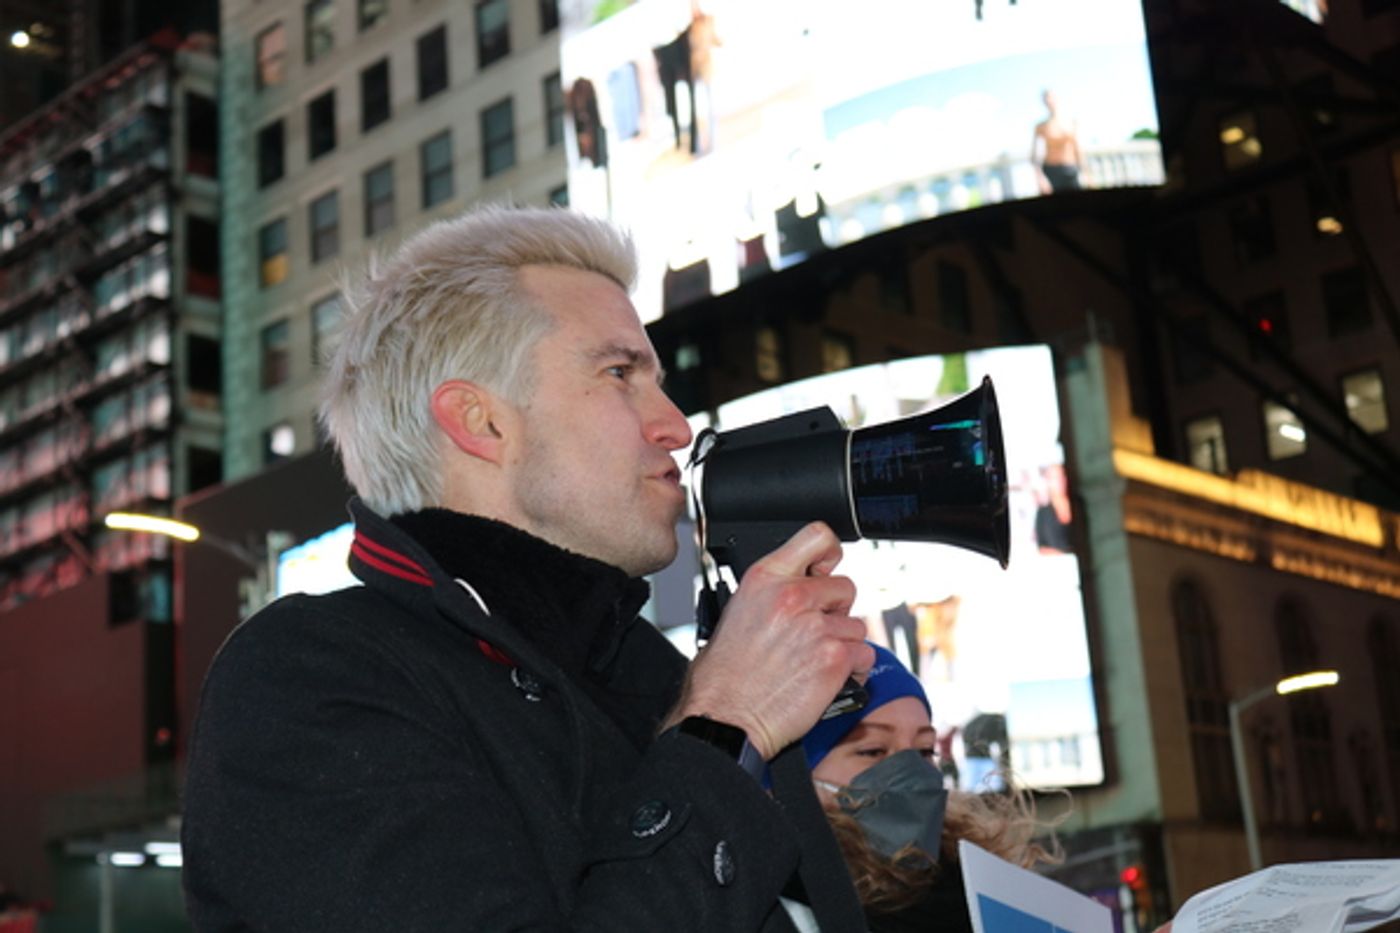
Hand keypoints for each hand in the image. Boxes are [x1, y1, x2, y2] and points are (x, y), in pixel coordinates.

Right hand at [669, 522, 873, 759]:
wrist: (724, 717)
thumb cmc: (722, 677)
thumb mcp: (736, 613)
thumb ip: (772, 594)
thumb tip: (799, 588)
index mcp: (765, 578)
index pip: (817, 537)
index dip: (829, 553)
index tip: (827, 568)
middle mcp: (792, 596)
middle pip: (846, 586)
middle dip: (835, 610)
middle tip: (813, 633)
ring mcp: (816, 626)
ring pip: (856, 625)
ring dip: (842, 643)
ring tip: (812, 661)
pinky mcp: (834, 658)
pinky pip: (864, 655)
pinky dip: (852, 669)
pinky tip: (827, 678)